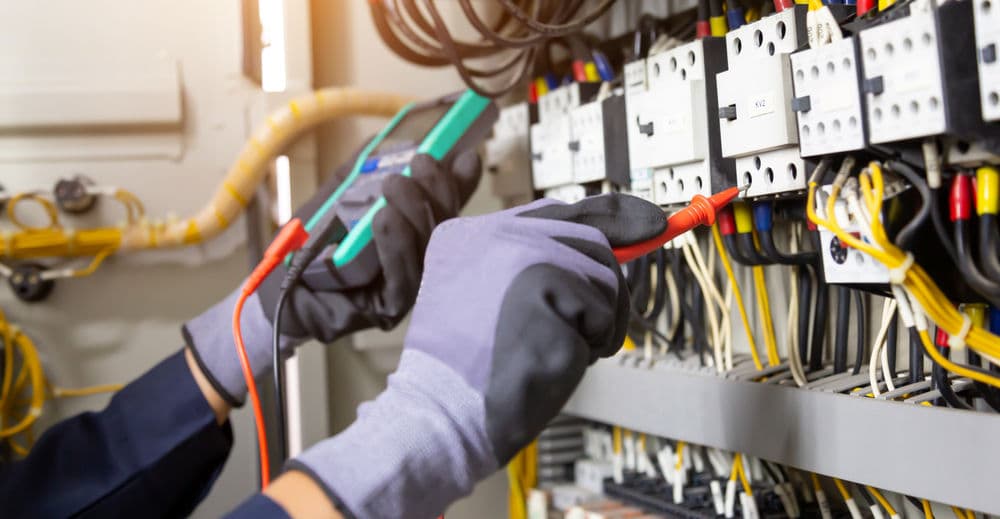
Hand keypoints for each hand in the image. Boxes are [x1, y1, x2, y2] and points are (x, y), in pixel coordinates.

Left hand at [182, 151, 480, 405]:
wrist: (276, 287)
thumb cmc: (309, 241)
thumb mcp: (338, 194)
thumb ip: (365, 168)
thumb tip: (398, 139)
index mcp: (412, 234)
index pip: (444, 208)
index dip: (458, 183)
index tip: (466, 155)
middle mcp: (417, 261)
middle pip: (445, 230)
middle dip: (438, 192)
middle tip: (423, 162)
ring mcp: (406, 288)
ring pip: (428, 252)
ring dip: (416, 213)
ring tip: (396, 185)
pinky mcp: (390, 310)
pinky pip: (404, 279)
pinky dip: (396, 246)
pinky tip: (385, 218)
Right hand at [287, 194, 665, 517]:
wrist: (445, 413)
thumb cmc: (472, 369)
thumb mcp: (490, 300)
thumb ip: (537, 266)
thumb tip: (618, 243)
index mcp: (471, 234)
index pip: (558, 210)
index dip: (613, 214)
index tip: (651, 224)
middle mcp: (494, 232)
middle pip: (590, 240)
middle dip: (604, 291)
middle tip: (590, 331)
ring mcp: (520, 256)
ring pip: (604, 275)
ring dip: (596, 323)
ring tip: (556, 348)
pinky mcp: (545, 286)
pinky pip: (602, 312)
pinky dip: (593, 345)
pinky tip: (556, 359)